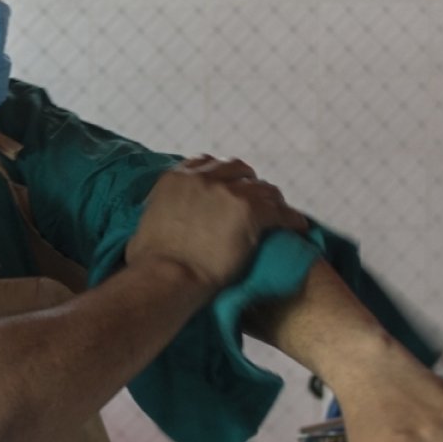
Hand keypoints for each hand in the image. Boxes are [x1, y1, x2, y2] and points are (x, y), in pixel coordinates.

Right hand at [127, 157, 309, 290]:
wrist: (166, 278)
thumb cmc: (148, 264)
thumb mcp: (144, 225)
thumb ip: (156, 213)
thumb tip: (154, 222)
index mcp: (177, 178)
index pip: (207, 164)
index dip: (221, 176)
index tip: (228, 189)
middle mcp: (203, 178)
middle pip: (238, 169)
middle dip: (248, 183)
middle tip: (256, 200)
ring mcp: (228, 192)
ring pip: (262, 188)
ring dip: (271, 200)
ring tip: (279, 213)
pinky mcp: (250, 211)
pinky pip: (280, 211)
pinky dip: (290, 219)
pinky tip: (298, 227)